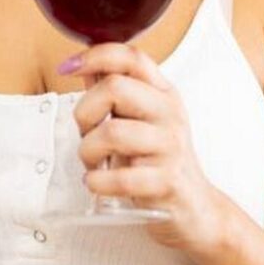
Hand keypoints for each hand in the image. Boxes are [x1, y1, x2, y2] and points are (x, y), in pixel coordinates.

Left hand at [59, 42, 224, 254]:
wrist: (196, 208)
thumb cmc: (159, 160)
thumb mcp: (142, 119)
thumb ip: (114, 95)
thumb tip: (84, 68)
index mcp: (163, 92)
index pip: (130, 56)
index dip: (94, 56)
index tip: (67, 68)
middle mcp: (169, 112)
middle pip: (114, 87)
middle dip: (85, 112)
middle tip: (86, 133)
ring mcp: (170, 145)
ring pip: (112, 132)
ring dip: (88, 151)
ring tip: (92, 164)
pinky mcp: (167, 180)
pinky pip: (121, 176)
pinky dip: (98, 181)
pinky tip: (97, 183)